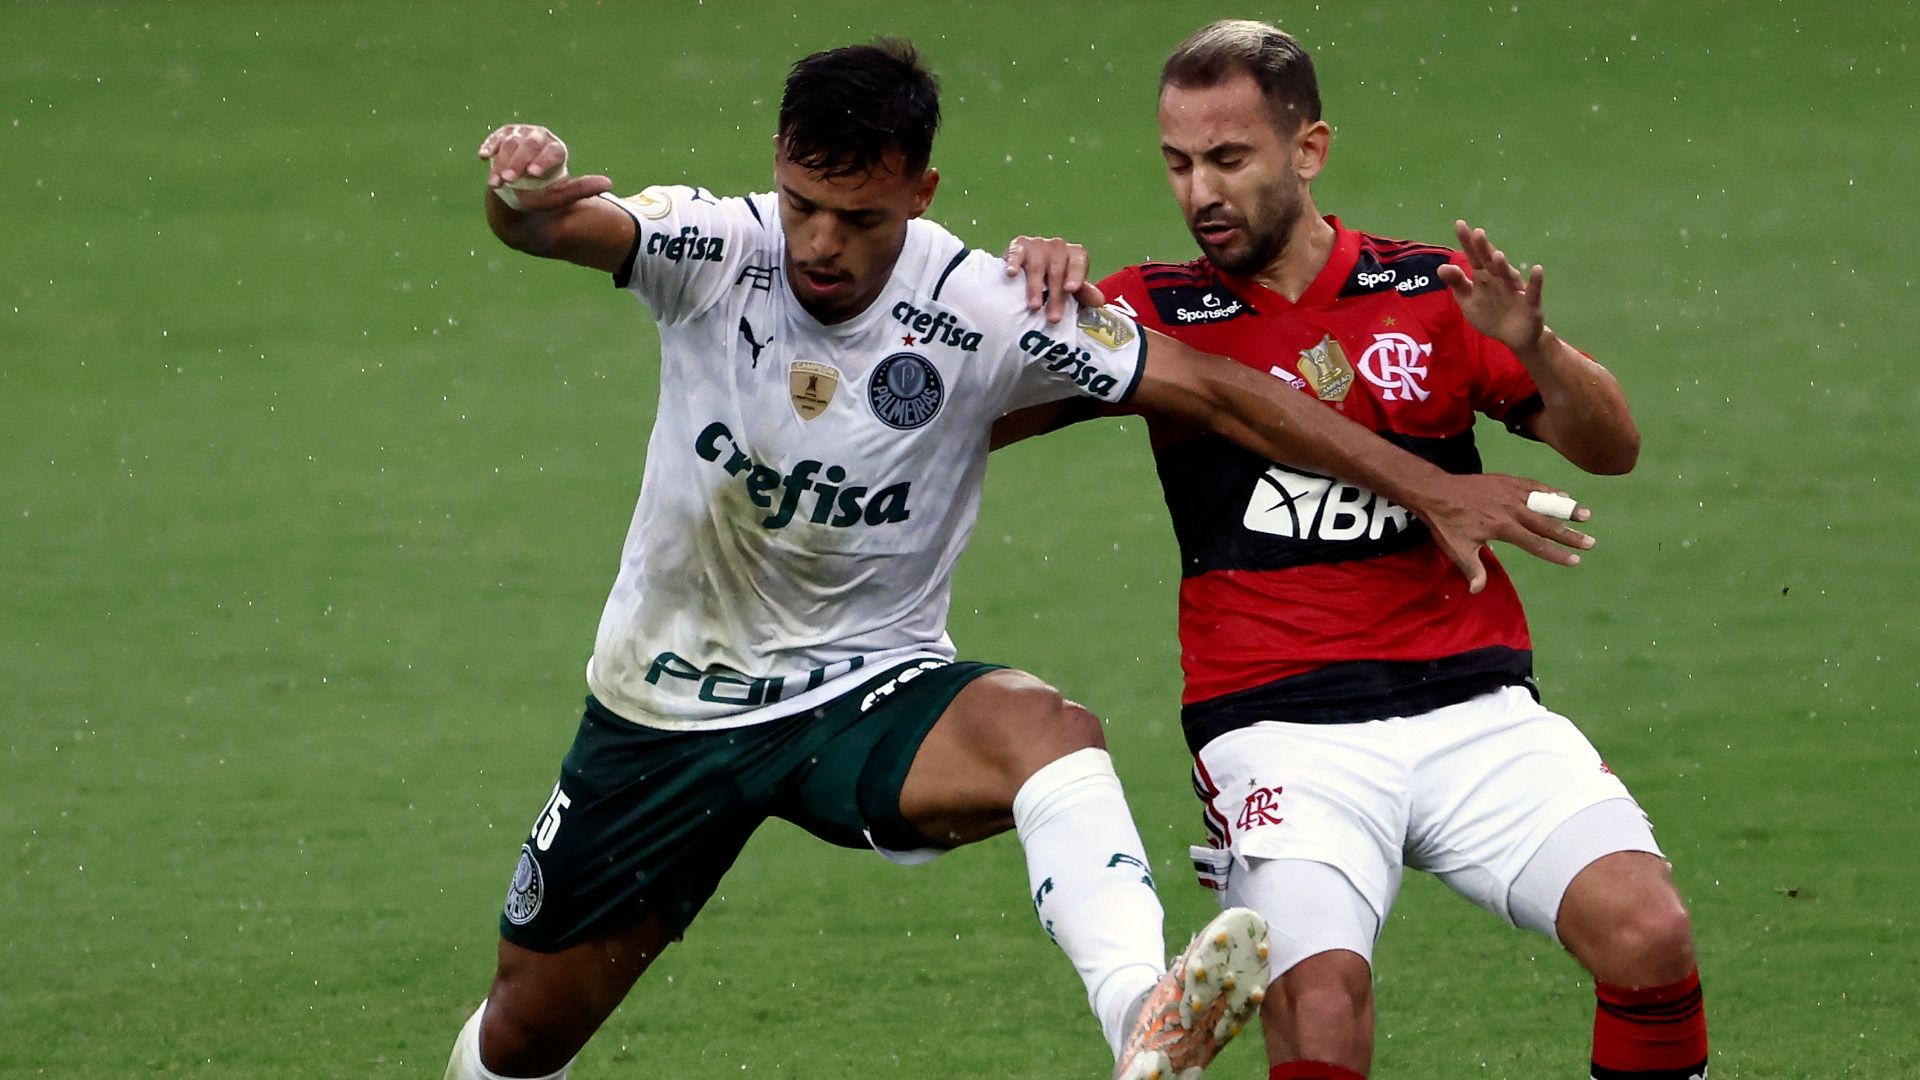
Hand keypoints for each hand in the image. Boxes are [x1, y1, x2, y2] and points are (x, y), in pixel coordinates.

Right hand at [477, 124, 612, 211]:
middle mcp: (540, 137)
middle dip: (517, 162)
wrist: (521, 191)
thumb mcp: (562, 194)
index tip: (533, 174)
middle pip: (530, 144)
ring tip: (496, 182)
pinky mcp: (503, 136)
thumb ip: (580, 189)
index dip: (542, 161)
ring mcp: (520, 134)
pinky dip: (490, 145)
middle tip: (509, 179)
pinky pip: (496, 138)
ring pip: (510, 143)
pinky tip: (483, 156)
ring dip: (501, 161)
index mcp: (557, 149)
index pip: (552, 151)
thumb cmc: (544, 192)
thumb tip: (608, 183)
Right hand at [1002, 235, 1105, 322]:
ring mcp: (1038, 245)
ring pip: (1037, 266)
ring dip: (1035, 288)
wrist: (1028, 268)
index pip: (1078, 263)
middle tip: (1053, 318)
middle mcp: (1058, 247)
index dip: (1075, 276)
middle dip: (1055, 296)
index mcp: (1074, 255)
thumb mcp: (1071, 289)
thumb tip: (1099, 301)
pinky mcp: (1019, 246)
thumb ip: (1084, 294)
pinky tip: (1012, 274)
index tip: (1070, 290)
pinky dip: (1014, 263)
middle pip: (1058, 271)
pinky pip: (1016, 254)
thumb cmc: (1054, 281)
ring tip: (1034, 307)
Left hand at [1412, 472, 1594, 593]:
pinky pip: (1533, 485)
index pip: (1536, 544)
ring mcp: (1511, 492)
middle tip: (1590, 542)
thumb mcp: (1457, 549)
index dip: (1556, 554)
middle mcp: (1511, 509)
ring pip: (1544, 501)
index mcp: (1503, 527)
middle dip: (1569, 535)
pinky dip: (1549, 490)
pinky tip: (1563, 495)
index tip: (1575, 561)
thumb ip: (1472, 569)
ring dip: (1566, 508)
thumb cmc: (1446, 523)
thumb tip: (1477, 591)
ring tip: (1586, 515)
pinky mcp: (1507, 481)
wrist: (1436, 491)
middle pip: (1546, 524)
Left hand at [1435, 220, 1546, 354]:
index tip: (1460, 224)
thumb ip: (1457, 284)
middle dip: (1484, 249)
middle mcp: (1500, 279)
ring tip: (1497, 255)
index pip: (1474, 257)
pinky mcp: (1530, 303)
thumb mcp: (1469, 301)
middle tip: (1477, 233)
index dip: (1468, 242)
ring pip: (1509, 276)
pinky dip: (1536, 281)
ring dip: (1504, 266)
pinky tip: (1537, 269)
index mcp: (1484, 277)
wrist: (1515, 337)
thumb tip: (1441, 267)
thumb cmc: (1491, 315)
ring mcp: (1515, 289)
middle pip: (1490, 262)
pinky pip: (1533, 291)